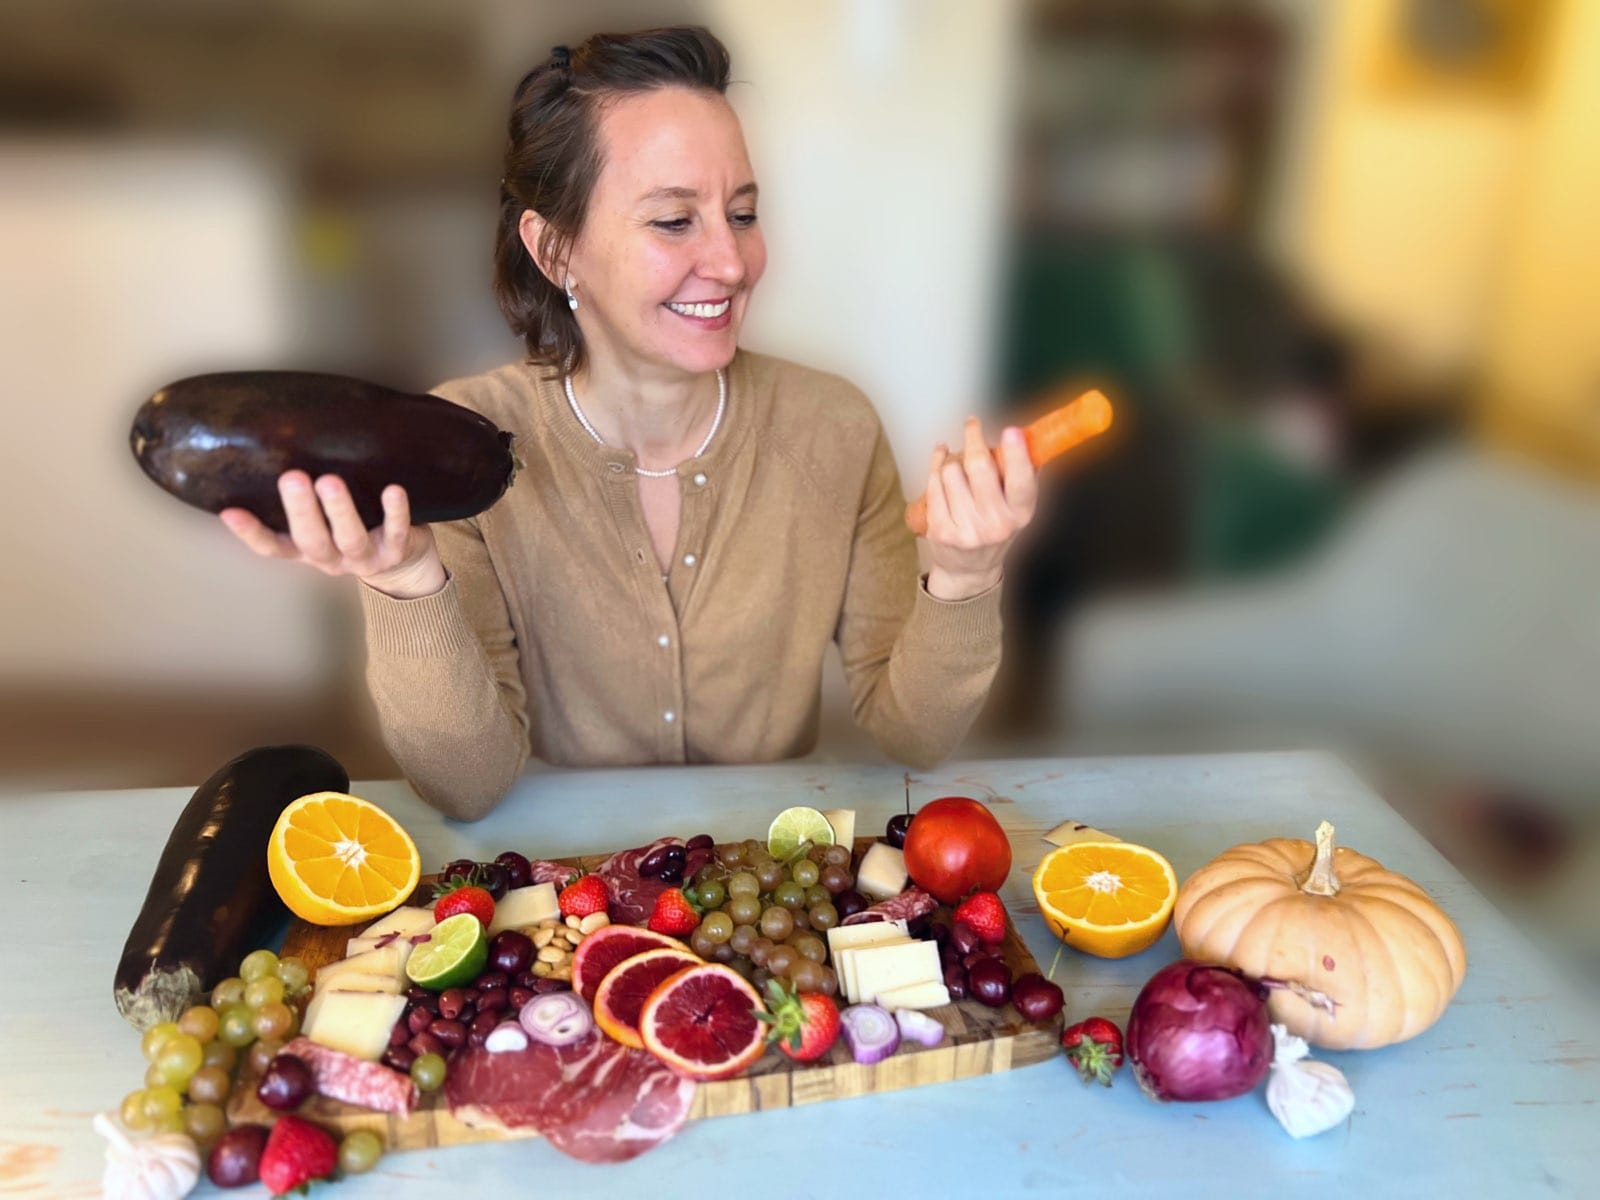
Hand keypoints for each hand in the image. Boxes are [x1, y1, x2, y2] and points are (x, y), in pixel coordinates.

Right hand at [218, 471, 446, 599]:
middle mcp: (331, 558)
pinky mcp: (396, 551)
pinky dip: (395, 513)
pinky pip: (396, 532)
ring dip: (339, 510)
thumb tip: (274, 449)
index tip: (230, 511)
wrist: (406, 565)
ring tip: (330, 482)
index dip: (251, 533)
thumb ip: (304, 502)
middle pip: (311, 540)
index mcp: (307, 550)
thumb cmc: (355, 530)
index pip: (273, 547)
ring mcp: (363, 558)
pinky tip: (393, 490)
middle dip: (301, 510)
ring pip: (349, 538)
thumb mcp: (324, 522)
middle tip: (291, 478)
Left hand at [921, 418, 1036, 600]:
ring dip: (952, 457)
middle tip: (972, 424)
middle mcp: (996, 524)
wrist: (969, 569)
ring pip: (952, 471)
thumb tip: (1025, 436)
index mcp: (1021, 514)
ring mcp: (967, 530)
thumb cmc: (995, 527)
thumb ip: (1021, 475)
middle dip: (974, 438)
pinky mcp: (941, 531)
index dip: (1017, 454)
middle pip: (979, 467)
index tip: (1011, 431)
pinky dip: (936, 464)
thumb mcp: (1017, 508)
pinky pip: (934, 483)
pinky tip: (940, 459)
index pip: (1022, 481)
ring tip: (955, 458)